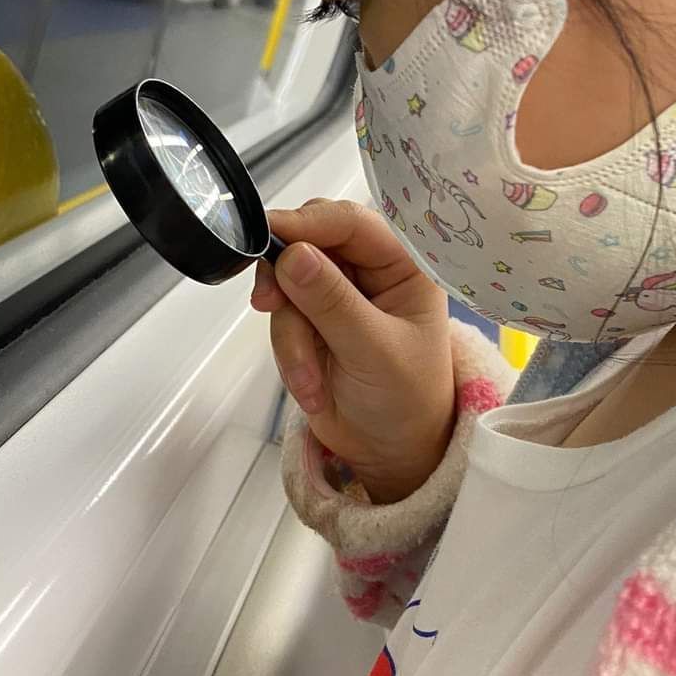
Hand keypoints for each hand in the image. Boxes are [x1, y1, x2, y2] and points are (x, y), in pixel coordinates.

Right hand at [252, 199, 454, 502]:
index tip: (269, 235)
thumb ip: (333, 303)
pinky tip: (312, 386)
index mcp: (404, 264)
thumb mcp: (374, 352)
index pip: (350, 223)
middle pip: (308, 243)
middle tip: (269, 303)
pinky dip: (289, 353)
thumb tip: (294, 256)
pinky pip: (281, 318)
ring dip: (291, 337)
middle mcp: (370, 271)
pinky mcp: (311, 321)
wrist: (391, 452)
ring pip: (287, 285)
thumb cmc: (407, 400)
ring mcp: (337, 295)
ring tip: (312, 380)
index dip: (307, 223)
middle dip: (288, 281)